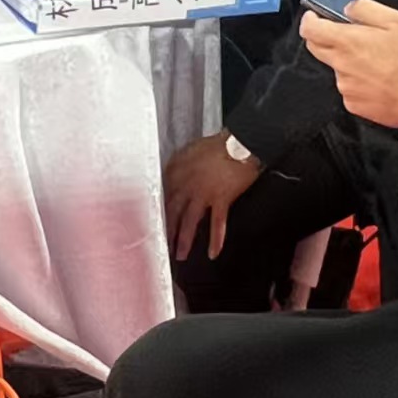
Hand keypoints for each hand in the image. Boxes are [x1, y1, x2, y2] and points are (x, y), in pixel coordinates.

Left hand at [164, 132, 260, 260]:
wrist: (240, 143)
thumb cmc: (219, 144)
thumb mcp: (191, 149)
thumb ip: (180, 164)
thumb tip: (173, 174)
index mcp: (178, 171)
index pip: (163, 194)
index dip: (160, 209)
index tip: (156, 222)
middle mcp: (187, 184)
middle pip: (172, 211)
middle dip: (167, 229)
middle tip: (162, 245)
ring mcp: (204, 193)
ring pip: (190, 221)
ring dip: (184, 240)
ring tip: (180, 255)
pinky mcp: (221, 199)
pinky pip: (217, 223)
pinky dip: (216, 240)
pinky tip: (213, 252)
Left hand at [299, 0, 397, 128]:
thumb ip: (366, 9)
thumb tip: (349, 8)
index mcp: (348, 43)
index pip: (310, 29)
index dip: (310, 19)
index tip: (315, 16)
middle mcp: (341, 66)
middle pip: (317, 48)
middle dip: (325, 37)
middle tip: (349, 34)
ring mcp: (346, 88)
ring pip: (337, 68)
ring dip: (348, 61)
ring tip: (379, 60)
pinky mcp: (355, 105)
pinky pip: (350, 88)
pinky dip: (359, 81)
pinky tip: (381, 79)